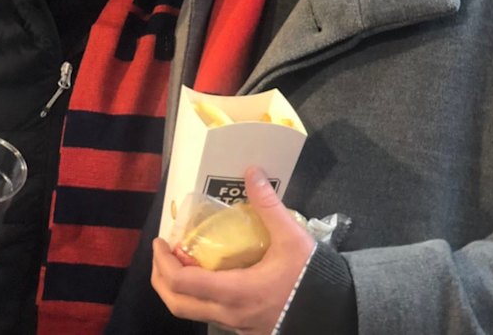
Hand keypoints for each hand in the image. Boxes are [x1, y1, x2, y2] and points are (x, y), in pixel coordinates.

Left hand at [152, 167, 314, 334]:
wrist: (332, 311)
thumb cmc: (309, 276)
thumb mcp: (290, 236)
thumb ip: (268, 205)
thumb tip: (251, 172)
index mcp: (235, 292)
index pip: (184, 283)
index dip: (163, 263)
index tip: (160, 241)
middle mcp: (228, 313)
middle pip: (177, 305)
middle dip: (161, 278)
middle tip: (162, 253)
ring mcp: (235, 325)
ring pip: (191, 313)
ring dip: (177, 289)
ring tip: (179, 261)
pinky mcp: (243, 328)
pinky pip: (208, 314)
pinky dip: (195, 297)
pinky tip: (206, 276)